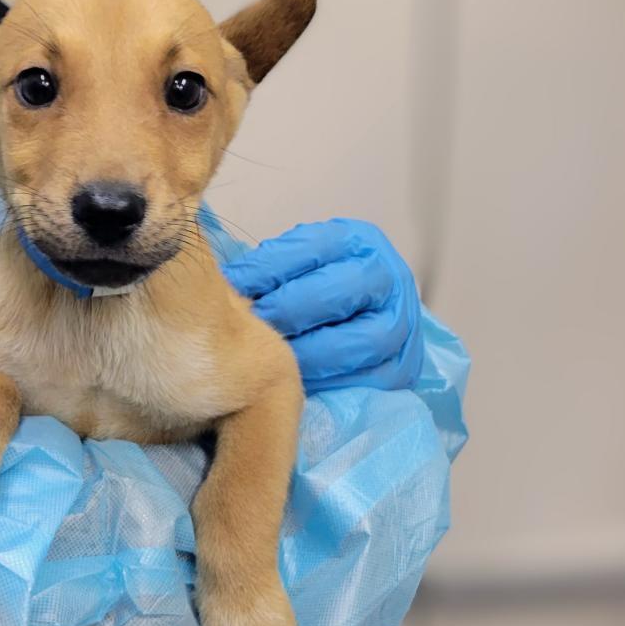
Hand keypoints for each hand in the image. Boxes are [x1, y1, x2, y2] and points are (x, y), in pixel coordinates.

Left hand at [222, 219, 423, 391]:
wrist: (358, 328)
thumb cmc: (308, 295)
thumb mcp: (292, 269)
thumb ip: (266, 271)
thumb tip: (223, 283)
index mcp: (358, 242)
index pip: (315, 247)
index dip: (270, 267)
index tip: (234, 285)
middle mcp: (387, 277)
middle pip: (342, 290)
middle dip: (291, 308)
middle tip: (253, 325)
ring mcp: (400, 324)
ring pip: (360, 340)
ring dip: (311, 351)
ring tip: (275, 358)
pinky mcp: (401, 367)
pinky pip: (368, 379)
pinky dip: (332, 383)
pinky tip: (300, 382)